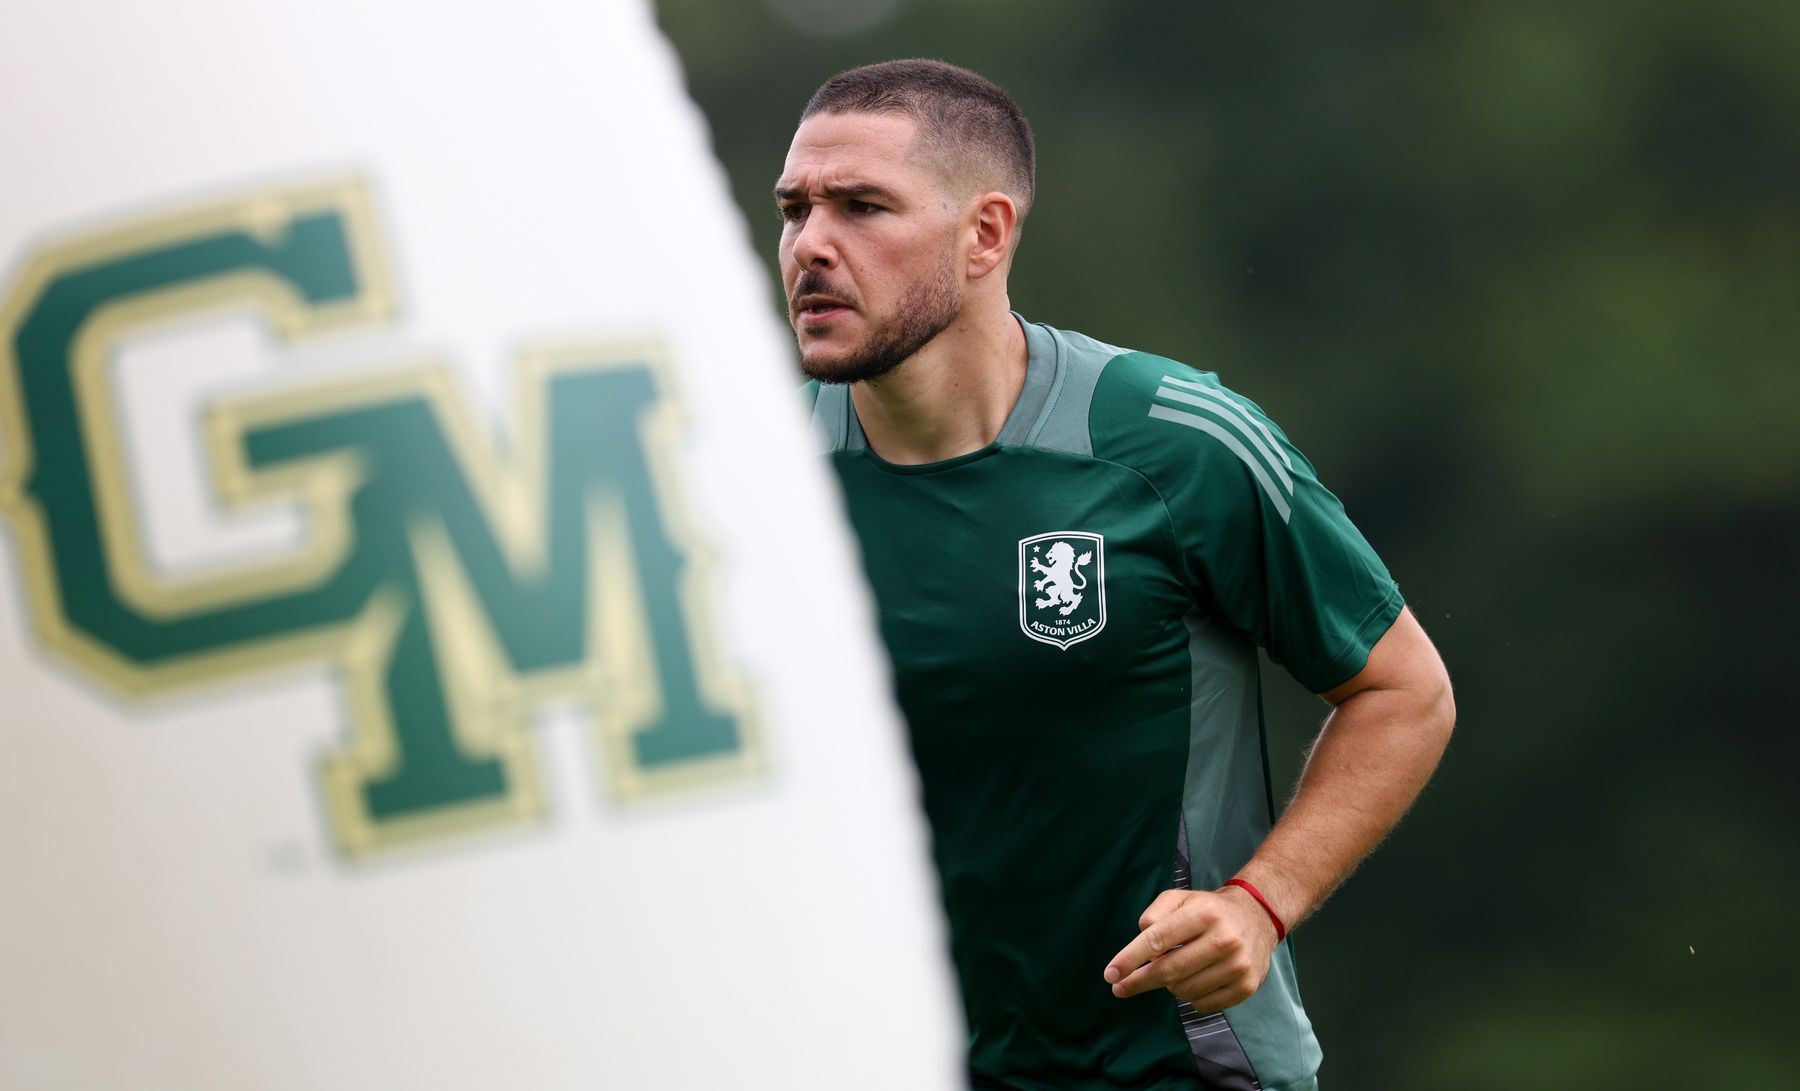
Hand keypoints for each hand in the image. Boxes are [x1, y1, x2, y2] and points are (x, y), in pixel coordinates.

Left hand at [1102, 887, 1279, 1011]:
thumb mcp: (1180, 898)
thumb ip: (1154, 914)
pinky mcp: (1247, 986)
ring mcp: (1238, 965)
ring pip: (1184, 991)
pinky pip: (1204, 1004)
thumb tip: (1141, 943)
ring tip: (1177, 969)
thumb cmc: (1208, 909)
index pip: (1157, 940)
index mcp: (1203, 914)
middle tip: (1120, 988)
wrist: (1258, 917)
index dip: (1129, 959)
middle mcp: (1223, 939)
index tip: (1110, 974)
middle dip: (1139, 981)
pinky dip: (1191, 998)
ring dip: (1171, 985)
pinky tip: (1195, 981)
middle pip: (1168, 970)